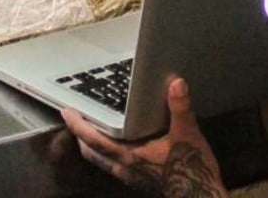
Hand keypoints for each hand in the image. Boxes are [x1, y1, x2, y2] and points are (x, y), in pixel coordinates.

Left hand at [61, 77, 227, 196]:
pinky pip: (113, 166)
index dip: (78, 126)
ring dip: (92, 146)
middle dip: (81, 136)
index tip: (65, 111)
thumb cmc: (192, 168)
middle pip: (92, 153)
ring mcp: (131, 177)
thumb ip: (180, 108)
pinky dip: (106, 153)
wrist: (202, 197)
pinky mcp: (139, 181)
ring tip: (92, 129)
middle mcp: (125, 168)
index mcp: (130, 156)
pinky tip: (118, 145)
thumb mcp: (188, 135)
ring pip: (102, 161)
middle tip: (75, 118)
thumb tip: (175, 83)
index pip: (95, 140)